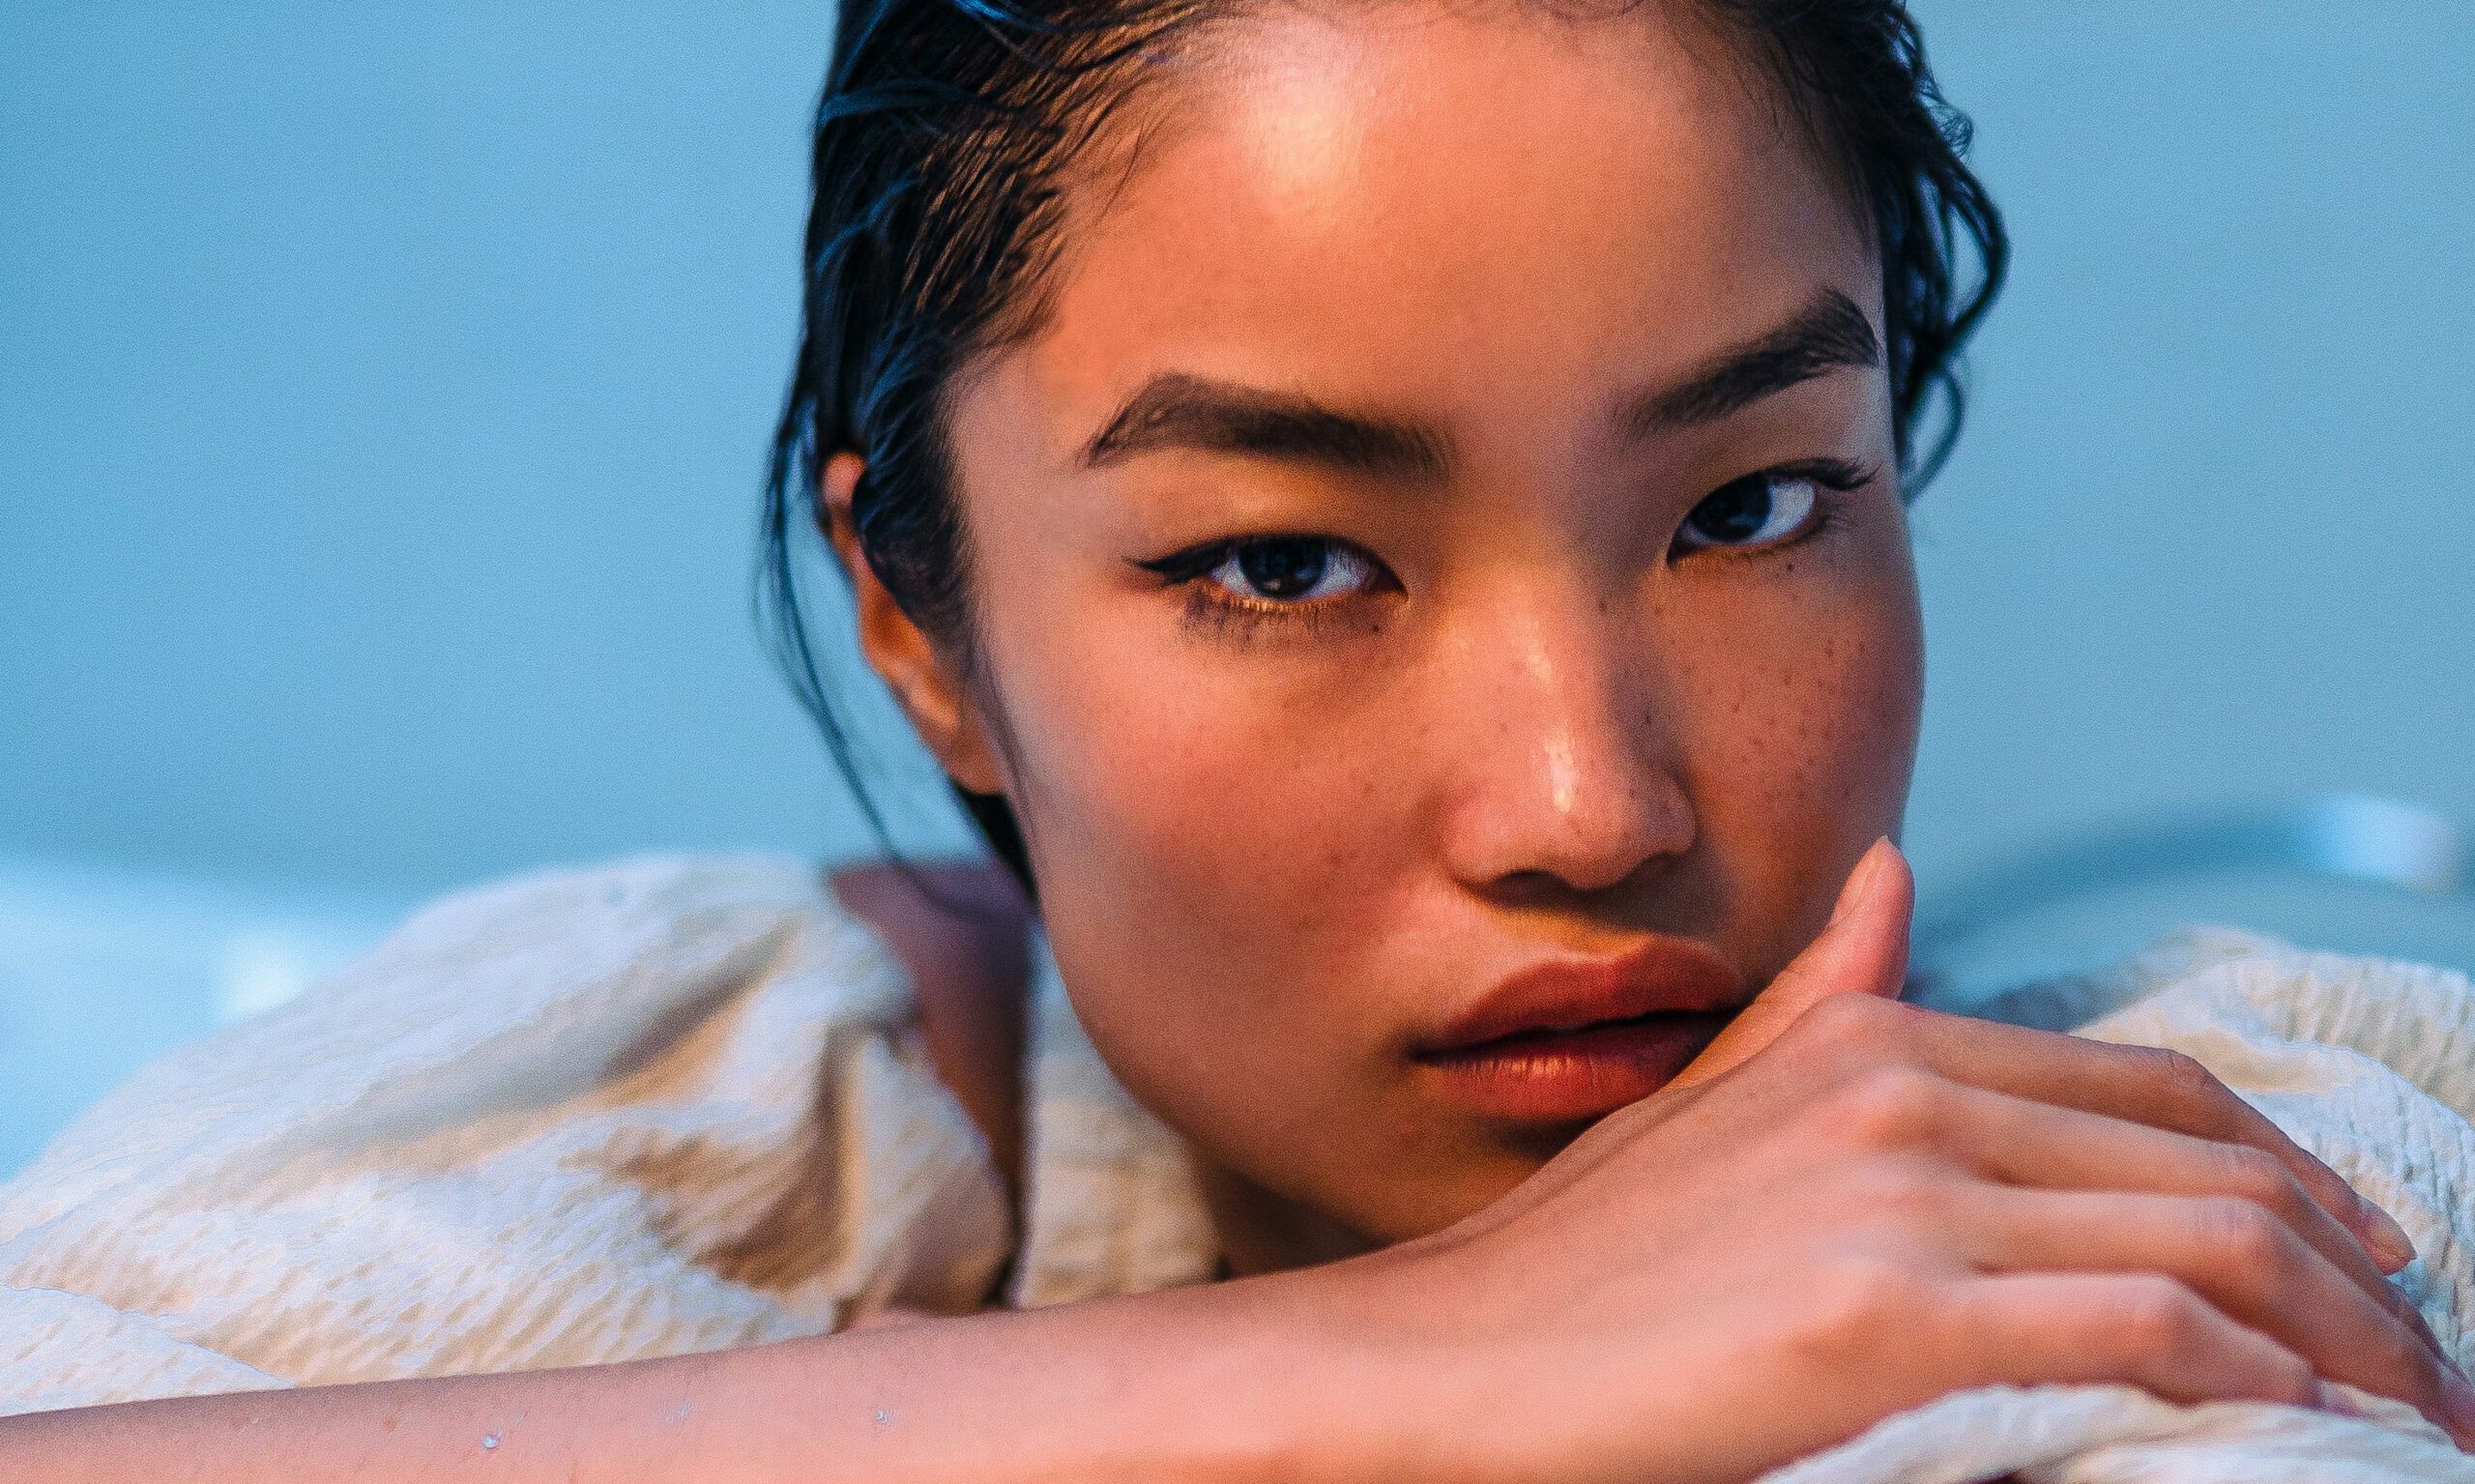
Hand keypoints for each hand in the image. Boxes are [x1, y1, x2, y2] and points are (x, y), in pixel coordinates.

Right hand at [1327, 841, 2472, 1481]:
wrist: (1448, 1362)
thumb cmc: (1575, 1269)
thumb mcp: (1710, 1101)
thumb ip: (1824, 992)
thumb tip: (1893, 876)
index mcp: (1875, 1039)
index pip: (2154, 1094)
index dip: (2291, 1175)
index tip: (2365, 1264)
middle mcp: (1904, 1090)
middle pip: (2214, 1167)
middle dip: (2355, 1275)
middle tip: (2420, 1365)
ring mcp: (1899, 1192)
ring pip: (2208, 1243)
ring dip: (2342, 1340)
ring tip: (2400, 1419)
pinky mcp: (1889, 1309)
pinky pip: (2145, 1327)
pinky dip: (2256, 1378)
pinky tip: (2297, 1426)